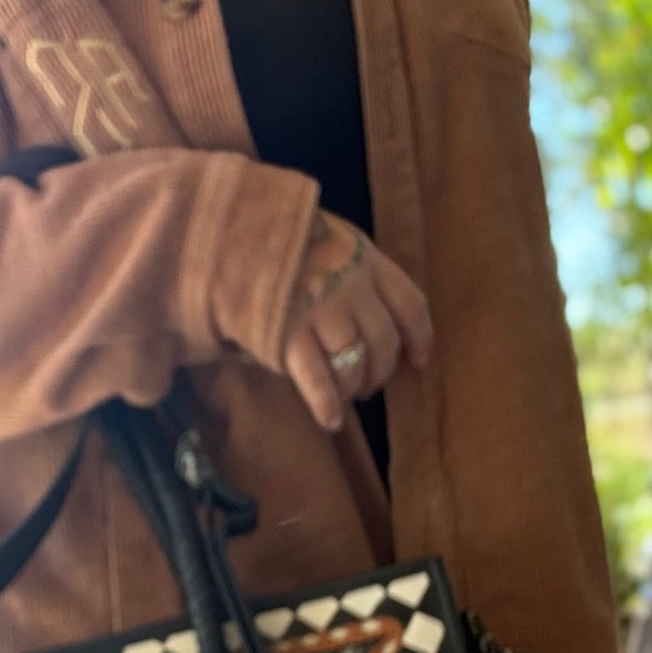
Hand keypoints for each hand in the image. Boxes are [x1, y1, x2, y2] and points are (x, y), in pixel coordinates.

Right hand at [283, 211, 433, 433]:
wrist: (231, 232)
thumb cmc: (280, 238)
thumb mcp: (329, 236)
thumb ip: (351, 266)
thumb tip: (366, 312)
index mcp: (367, 259)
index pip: (411, 305)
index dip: (419, 338)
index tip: (418, 360)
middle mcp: (352, 287)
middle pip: (384, 342)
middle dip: (381, 371)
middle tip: (369, 385)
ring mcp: (322, 311)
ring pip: (354, 362)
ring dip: (354, 387)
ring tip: (346, 396)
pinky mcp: (290, 334)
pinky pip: (319, 378)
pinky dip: (327, 403)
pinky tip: (331, 420)